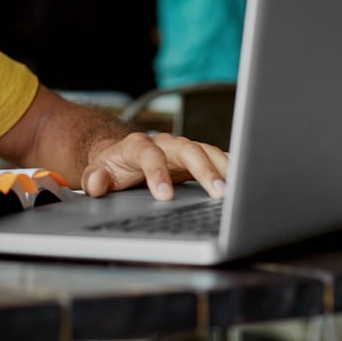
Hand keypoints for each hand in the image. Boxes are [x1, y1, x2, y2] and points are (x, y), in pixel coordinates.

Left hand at [79, 132, 227, 200]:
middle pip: (188, 149)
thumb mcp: (97, 173)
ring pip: (208, 152)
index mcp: (138, 145)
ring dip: (224, 170)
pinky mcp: (198, 160)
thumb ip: (95, 178)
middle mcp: (165, 144)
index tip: (164, 196)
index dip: (157, 172)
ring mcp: (184, 150)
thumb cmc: (113, 167)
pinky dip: (232, 170)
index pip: (149, 153)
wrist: (123, 156)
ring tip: (238, 190)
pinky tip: (246, 184)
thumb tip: (96, 184)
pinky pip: (218, 160)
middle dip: (204, 169)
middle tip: (218, 192)